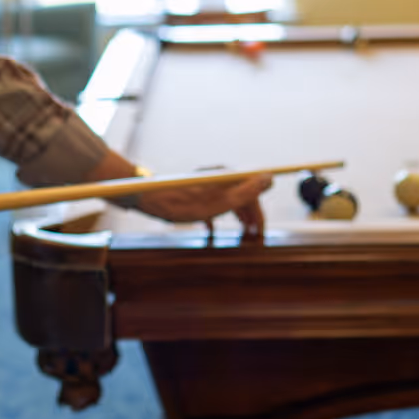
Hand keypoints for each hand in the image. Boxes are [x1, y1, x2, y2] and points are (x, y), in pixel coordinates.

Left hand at [131, 173, 270, 239]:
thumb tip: (269, 178)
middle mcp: (218, 179)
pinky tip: (212, 232)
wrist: (149, 198)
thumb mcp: (218, 202)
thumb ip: (246, 192)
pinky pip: (210, 206)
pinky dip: (215, 220)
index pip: (253, 196)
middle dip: (249, 220)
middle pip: (241, 199)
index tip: (260, 235)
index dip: (259, 217)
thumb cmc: (182, 203)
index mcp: (227, 179)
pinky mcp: (192, 193)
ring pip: (227, 203)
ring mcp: (205, 186)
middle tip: (252, 240)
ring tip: (240, 236)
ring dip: (235, 220)